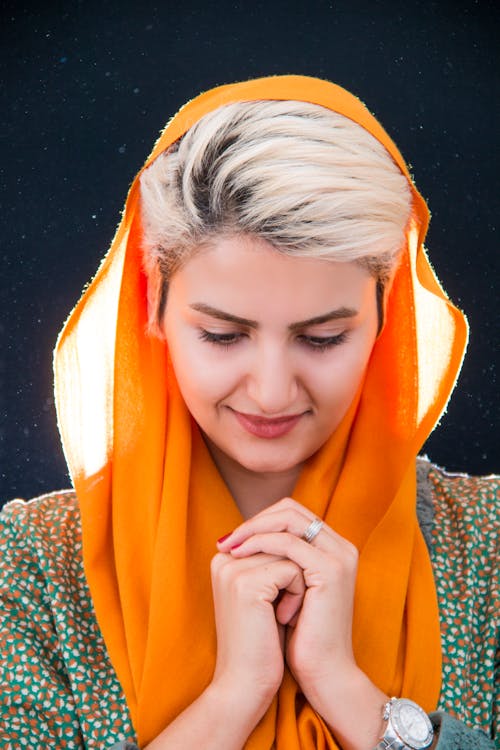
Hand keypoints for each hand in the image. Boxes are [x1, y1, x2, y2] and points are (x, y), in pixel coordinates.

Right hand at [210, 548, 304, 718]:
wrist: (245, 684)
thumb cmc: (261, 641)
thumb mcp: (264, 593)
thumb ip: (270, 560)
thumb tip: (298, 531)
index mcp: (225, 557)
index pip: (274, 538)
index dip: (288, 568)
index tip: (277, 602)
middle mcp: (224, 558)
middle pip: (282, 542)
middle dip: (293, 573)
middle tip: (282, 608)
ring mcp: (232, 569)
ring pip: (290, 553)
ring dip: (298, 583)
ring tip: (282, 613)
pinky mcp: (246, 583)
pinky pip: (292, 570)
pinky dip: (298, 594)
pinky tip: (283, 618)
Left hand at [217, 498, 387, 749]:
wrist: (322, 672)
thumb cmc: (299, 635)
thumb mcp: (285, 588)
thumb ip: (276, 560)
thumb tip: (240, 537)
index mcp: (332, 548)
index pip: (292, 513)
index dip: (261, 520)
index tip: (233, 537)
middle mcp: (340, 546)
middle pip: (292, 509)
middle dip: (255, 520)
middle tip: (228, 538)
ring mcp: (339, 556)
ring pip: (289, 520)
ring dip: (254, 530)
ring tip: (230, 547)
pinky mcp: (331, 570)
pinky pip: (289, 544)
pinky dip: (261, 545)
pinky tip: (240, 556)